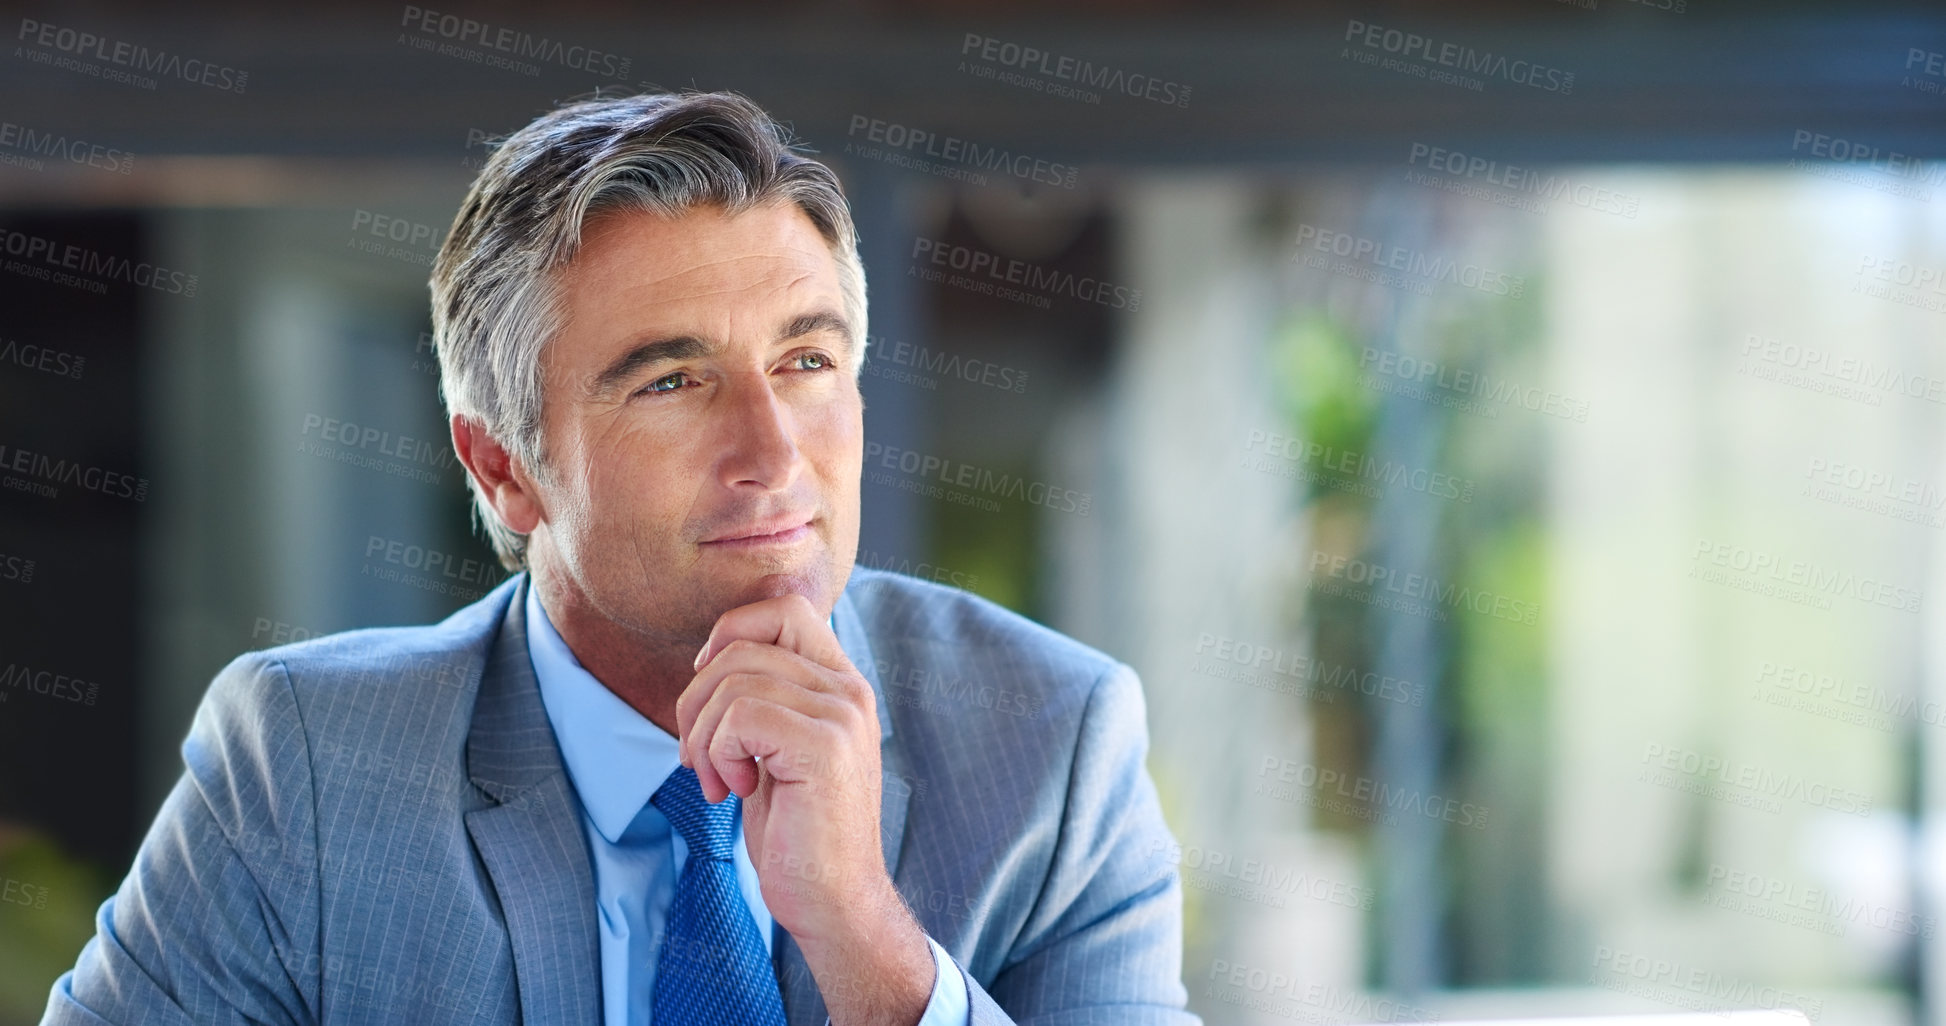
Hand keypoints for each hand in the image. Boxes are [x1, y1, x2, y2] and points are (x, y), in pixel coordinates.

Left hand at [677, 594, 933, 1024]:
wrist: (834, 901)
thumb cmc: (798, 832)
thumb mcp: (778, 750)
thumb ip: (766, 697)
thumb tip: (713, 653)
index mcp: (842, 683)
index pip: (785, 607)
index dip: (732, 633)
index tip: (712, 689)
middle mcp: (850, 690)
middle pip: (743, 644)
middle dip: (697, 699)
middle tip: (698, 756)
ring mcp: (842, 716)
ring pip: (733, 682)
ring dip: (702, 737)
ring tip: (718, 781)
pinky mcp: (823, 747)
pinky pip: (739, 717)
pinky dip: (717, 754)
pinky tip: (733, 790)